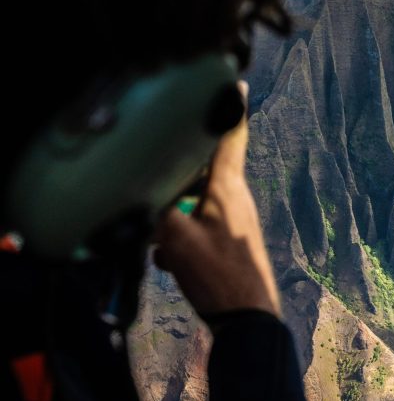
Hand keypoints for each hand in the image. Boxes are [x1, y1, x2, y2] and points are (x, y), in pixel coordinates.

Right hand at [154, 80, 280, 317]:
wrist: (249, 319)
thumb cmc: (218, 276)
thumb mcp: (177, 240)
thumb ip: (154, 211)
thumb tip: (138, 197)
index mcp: (227, 187)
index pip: (230, 136)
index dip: (231, 107)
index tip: (236, 80)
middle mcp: (235, 196)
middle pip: (204, 167)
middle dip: (179, 169)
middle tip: (159, 171)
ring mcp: (235, 218)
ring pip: (196, 199)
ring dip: (174, 211)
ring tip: (163, 239)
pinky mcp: (230, 239)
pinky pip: (199, 223)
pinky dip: (181, 234)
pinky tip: (171, 258)